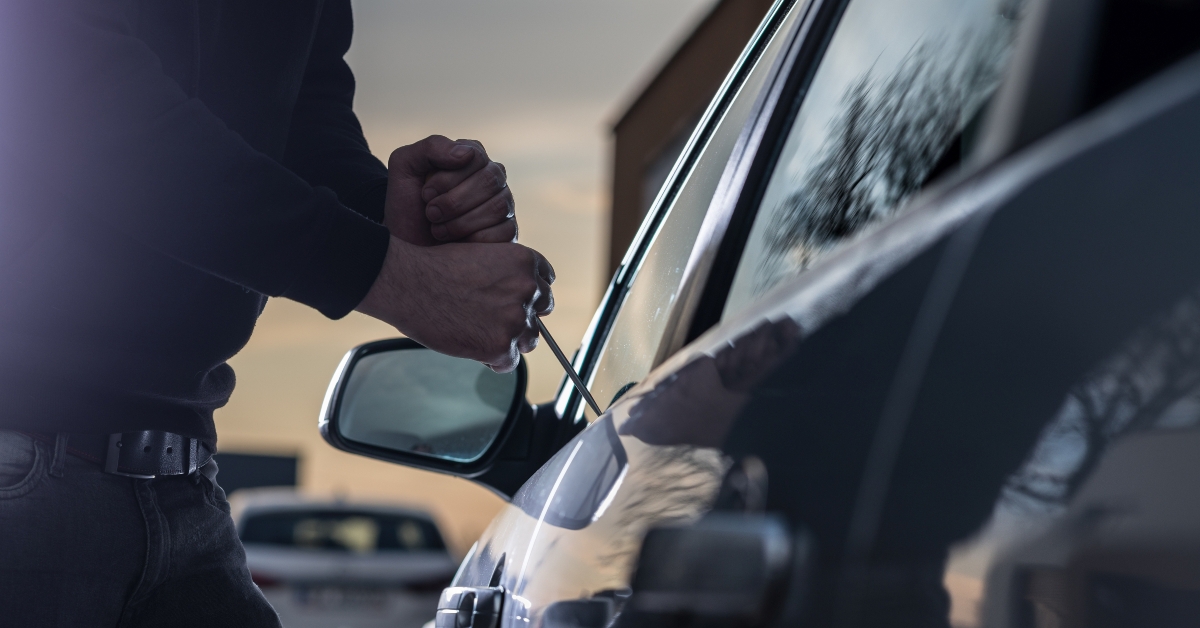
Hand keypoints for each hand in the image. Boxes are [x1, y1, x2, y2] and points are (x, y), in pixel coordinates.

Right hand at [356, 236, 554, 371]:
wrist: (408, 283)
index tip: (515, 301)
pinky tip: (473, 347)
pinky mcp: (500, 346)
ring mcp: (516, 320)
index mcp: (525, 263)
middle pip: (541, 312)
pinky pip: (510, 362)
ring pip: (529, 340)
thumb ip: (506, 276)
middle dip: (522, 317)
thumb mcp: (481, 256)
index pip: (545, 284)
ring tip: (480, 333)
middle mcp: (527, 290)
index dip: (528, 294)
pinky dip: (494, 360)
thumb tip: (518, 300)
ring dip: (510, 340)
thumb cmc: (434, 268)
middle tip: (494, 320)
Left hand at [385, 136, 515, 245]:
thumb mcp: (405, 166)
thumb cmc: (407, 205)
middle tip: (430, 213)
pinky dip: (473, 240)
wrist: (408, 247)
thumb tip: (467, 153)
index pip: (474, 157)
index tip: (425, 194)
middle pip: (489, 181)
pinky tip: (457, 243)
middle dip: (453, 202)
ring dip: (460, 223)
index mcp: (472, 157)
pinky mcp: (508, 231)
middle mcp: (493, 178)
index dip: (447, 179)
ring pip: (497, 207)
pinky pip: (503, 232)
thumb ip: (432, 147)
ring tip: (438, 230)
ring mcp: (504, 204)